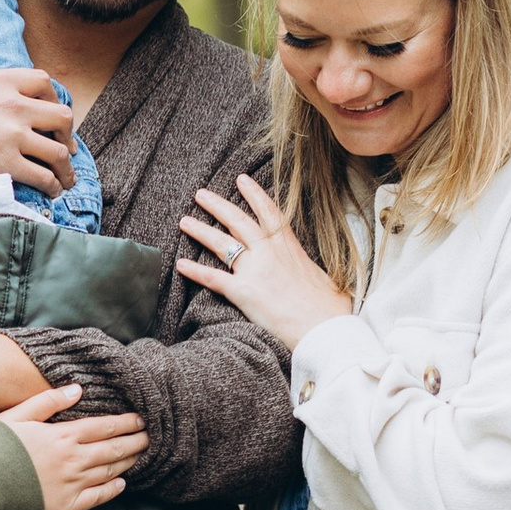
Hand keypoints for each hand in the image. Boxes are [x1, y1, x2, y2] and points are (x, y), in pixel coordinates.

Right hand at [0, 28, 79, 199]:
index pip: (44, 83)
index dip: (53, 99)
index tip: (51, 115)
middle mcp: (12, 105)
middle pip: (61, 116)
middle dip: (66, 134)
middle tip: (63, 148)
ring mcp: (11, 135)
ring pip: (57, 151)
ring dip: (65, 167)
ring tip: (64, 178)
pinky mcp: (4, 163)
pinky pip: (42, 176)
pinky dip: (52, 185)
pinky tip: (51, 191)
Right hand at [0, 384, 147, 509]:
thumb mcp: (16, 415)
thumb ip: (48, 401)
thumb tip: (78, 389)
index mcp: (62, 436)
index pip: (103, 426)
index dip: (125, 422)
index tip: (140, 419)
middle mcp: (73, 460)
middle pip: (113, 449)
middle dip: (134, 441)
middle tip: (150, 436)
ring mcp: (72, 485)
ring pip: (110, 471)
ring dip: (128, 462)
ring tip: (140, 455)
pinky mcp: (67, 507)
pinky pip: (97, 497)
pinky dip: (113, 489)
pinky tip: (122, 483)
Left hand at [175, 175, 349, 351]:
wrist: (325, 330)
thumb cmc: (330, 309)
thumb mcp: (327, 278)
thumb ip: (311, 270)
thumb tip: (313, 275)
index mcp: (290, 248)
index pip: (268, 212)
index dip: (254, 194)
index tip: (241, 180)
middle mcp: (269, 253)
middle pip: (238, 221)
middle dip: (217, 205)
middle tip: (200, 194)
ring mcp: (255, 271)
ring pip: (222, 243)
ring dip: (200, 230)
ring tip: (184, 221)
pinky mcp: (244, 292)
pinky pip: (213, 278)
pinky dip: (195, 271)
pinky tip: (180, 264)